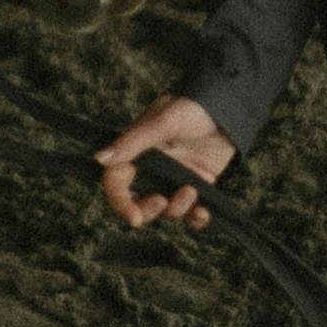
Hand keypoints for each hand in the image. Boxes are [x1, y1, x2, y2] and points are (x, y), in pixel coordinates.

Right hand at [95, 91, 235, 232]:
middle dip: (148, 211)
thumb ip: (132, 142)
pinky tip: (204, 213)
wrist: (227, 109)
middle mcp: (151, 170)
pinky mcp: (195, 186)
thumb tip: (99, 158)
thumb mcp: (162, 123)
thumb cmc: (191, 108)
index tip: (134, 218)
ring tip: (192, 191)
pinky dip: (196, 218)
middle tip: (162, 202)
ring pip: (165, 211)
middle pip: (138, 203)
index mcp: (135, 154)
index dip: (120, 203)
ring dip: (177, 209)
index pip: (116, 183)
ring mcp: (173, 180)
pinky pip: (191, 212)